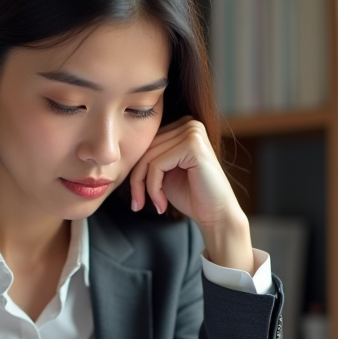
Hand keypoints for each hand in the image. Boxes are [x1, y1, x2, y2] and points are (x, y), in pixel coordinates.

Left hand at [128, 115, 253, 271]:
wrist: (216, 215)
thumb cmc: (191, 195)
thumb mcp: (163, 172)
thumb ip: (148, 157)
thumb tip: (121, 153)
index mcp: (182, 126)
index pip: (146, 143)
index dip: (136, 171)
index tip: (137, 198)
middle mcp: (189, 123)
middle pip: (145, 149)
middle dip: (137, 180)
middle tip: (138, 204)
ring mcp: (193, 132)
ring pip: (148, 158)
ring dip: (145, 187)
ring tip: (155, 205)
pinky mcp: (193, 145)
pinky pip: (157, 165)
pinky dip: (153, 188)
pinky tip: (161, 204)